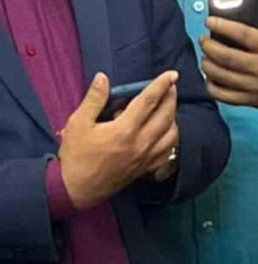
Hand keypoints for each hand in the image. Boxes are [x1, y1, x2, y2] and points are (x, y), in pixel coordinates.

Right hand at [58, 71, 179, 208]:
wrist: (79, 188)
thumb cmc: (77, 155)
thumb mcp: (78, 123)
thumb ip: (94, 99)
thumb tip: (103, 77)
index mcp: (125, 130)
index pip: (149, 101)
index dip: (161, 85)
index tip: (172, 74)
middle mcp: (142, 143)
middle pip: (166, 116)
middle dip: (171, 98)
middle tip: (171, 86)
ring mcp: (147, 157)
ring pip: (172, 134)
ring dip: (173, 117)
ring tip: (167, 107)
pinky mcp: (148, 167)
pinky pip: (169, 151)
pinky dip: (172, 137)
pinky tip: (166, 131)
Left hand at [200, 0, 257, 113]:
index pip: (242, 35)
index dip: (222, 26)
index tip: (210, 22)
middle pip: (227, 57)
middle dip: (209, 47)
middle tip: (204, 40)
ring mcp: (257, 86)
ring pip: (223, 77)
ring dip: (208, 66)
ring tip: (205, 57)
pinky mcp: (254, 100)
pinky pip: (227, 97)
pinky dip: (214, 88)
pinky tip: (211, 79)